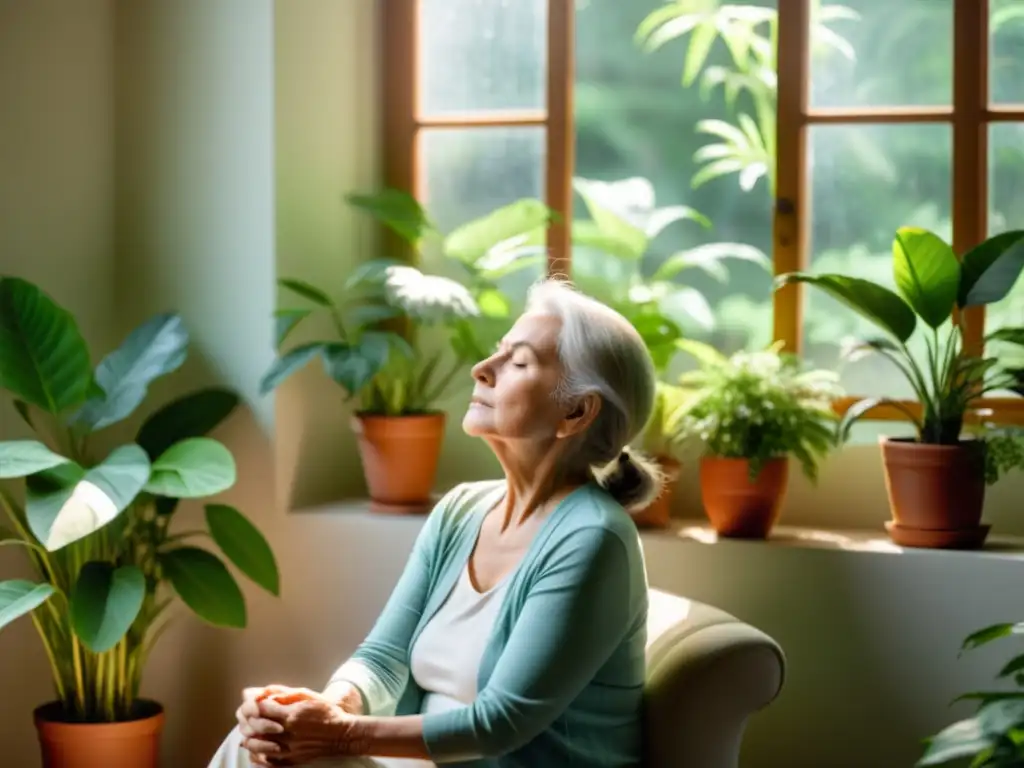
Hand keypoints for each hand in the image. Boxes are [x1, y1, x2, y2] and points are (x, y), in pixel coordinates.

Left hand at [246, 693, 361, 765]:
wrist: (340, 734)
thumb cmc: (326, 712)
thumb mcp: (307, 695)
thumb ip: (285, 693)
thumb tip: (266, 693)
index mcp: (291, 715)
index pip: (261, 710)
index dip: (254, 705)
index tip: (253, 703)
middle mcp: (287, 734)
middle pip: (256, 728)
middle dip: (249, 721)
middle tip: (246, 718)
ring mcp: (289, 749)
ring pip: (258, 746)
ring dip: (250, 739)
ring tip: (247, 735)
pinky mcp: (291, 760)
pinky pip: (267, 761)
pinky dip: (258, 756)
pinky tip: (256, 751)